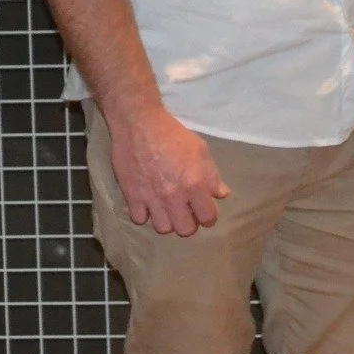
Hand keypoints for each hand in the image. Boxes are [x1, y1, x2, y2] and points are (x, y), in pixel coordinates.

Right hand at [107, 105, 231, 236]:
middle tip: (185, 211)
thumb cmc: (172, 134)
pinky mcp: (132, 195)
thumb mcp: (200, 149)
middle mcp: (173, 195)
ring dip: (167, 221)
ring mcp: (151, 198)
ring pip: (163, 228)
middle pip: (185, 230)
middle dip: (188, 223)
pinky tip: (147, 202)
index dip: (208, 216)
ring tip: (166, 208)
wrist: (139, 123)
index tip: (204, 211)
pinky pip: (139, 219)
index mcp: (194, 184)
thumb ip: (212, 175)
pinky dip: (144, 214)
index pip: (207, 218)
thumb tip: (222, 194)